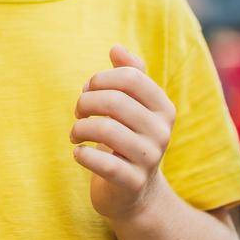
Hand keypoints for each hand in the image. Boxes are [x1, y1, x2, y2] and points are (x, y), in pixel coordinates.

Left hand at [72, 45, 175, 220]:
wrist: (135, 191)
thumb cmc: (128, 138)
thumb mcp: (133, 105)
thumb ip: (129, 74)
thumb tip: (116, 48)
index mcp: (164, 107)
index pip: (131, 77)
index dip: (101, 79)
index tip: (88, 90)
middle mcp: (162, 132)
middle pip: (115, 101)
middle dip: (86, 102)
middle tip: (78, 112)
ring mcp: (149, 158)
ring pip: (106, 130)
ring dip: (80, 128)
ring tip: (76, 134)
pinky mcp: (133, 183)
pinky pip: (103, 163)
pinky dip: (82, 154)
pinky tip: (78, 153)